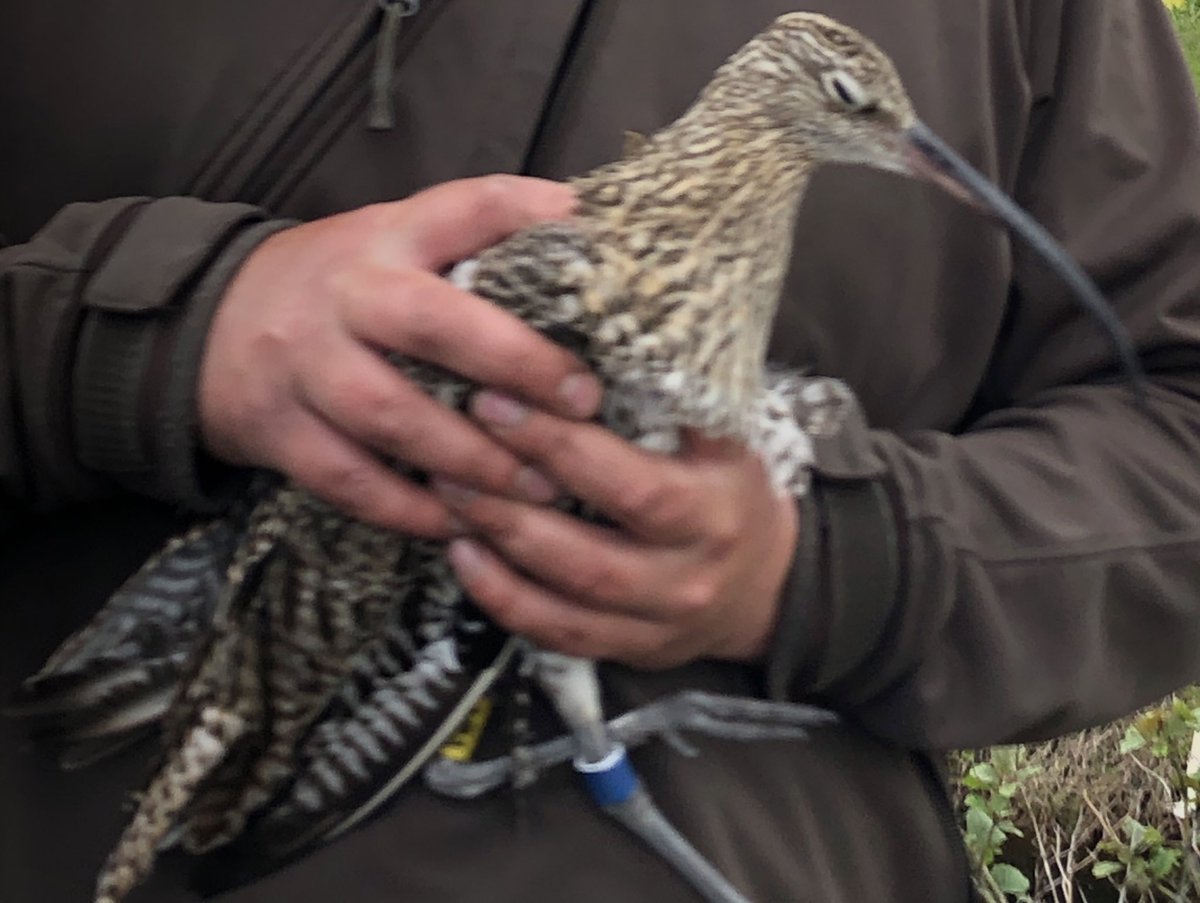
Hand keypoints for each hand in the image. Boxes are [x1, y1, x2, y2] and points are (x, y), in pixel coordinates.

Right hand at [198, 176, 601, 536]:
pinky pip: (351, 482)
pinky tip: (463, 525)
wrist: (206, 325)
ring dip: (473, 459)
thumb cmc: (337, 287)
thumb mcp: (394, 242)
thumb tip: (587, 237)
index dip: (529, 216)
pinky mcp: (280, 430)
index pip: (464, 207)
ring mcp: (307, 364)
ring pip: (393, 416)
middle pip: (433, 323)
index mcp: (389, 237)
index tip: (596, 241)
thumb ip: (471, 245)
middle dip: (517, 363)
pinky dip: (410, 510)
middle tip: (584, 402)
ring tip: (539, 487)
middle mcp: (347, 294)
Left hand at [439, 390, 798, 668]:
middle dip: (514, 499)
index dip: (561, 448)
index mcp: (716, 510)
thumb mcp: (726, 438)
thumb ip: (678, 398)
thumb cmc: (729, 490)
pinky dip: (505, 599)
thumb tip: (612, 330)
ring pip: (569, 598)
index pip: (634, 485)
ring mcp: (659, 622)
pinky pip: (559, 634)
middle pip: (592, 552)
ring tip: (447, 493)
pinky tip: (463, 555)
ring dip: (501, 546)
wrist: (765, 586)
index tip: (499, 397)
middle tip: (454, 443)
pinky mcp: (630, 650)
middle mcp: (690, 575)